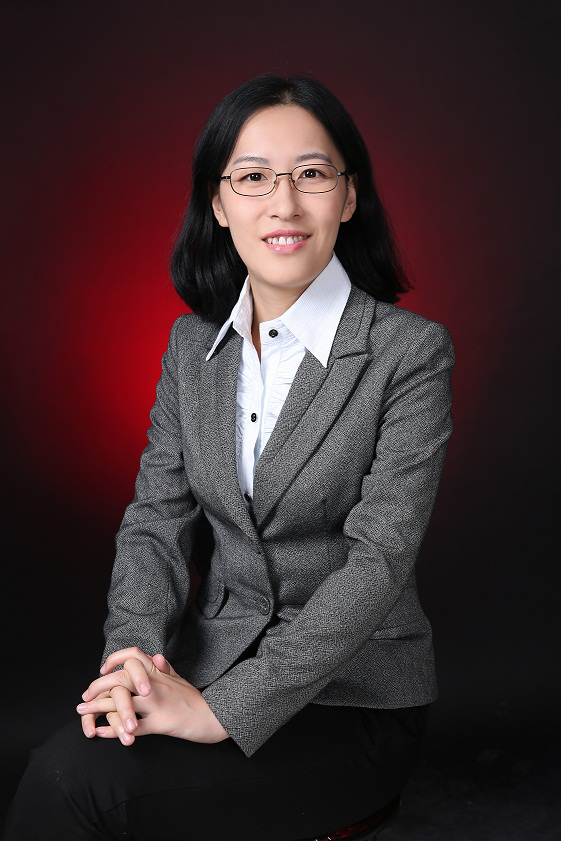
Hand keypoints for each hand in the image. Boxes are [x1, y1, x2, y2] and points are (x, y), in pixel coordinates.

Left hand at [77, 648, 229, 745]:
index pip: (133, 655)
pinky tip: (100, 732)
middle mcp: (155, 685)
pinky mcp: (160, 723)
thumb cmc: (195, 699)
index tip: (103, 670)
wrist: (214, 716)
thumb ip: (165, 669)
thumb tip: (155, 656)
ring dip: (98, 707)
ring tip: (83, 713)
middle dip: (97, 686)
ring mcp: (157, 704)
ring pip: (122, 702)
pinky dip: (113, 730)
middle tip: (84, 696)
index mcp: (159, 673)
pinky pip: (132, 727)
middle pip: (120, 678)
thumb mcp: (180, 679)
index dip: (115, 659)